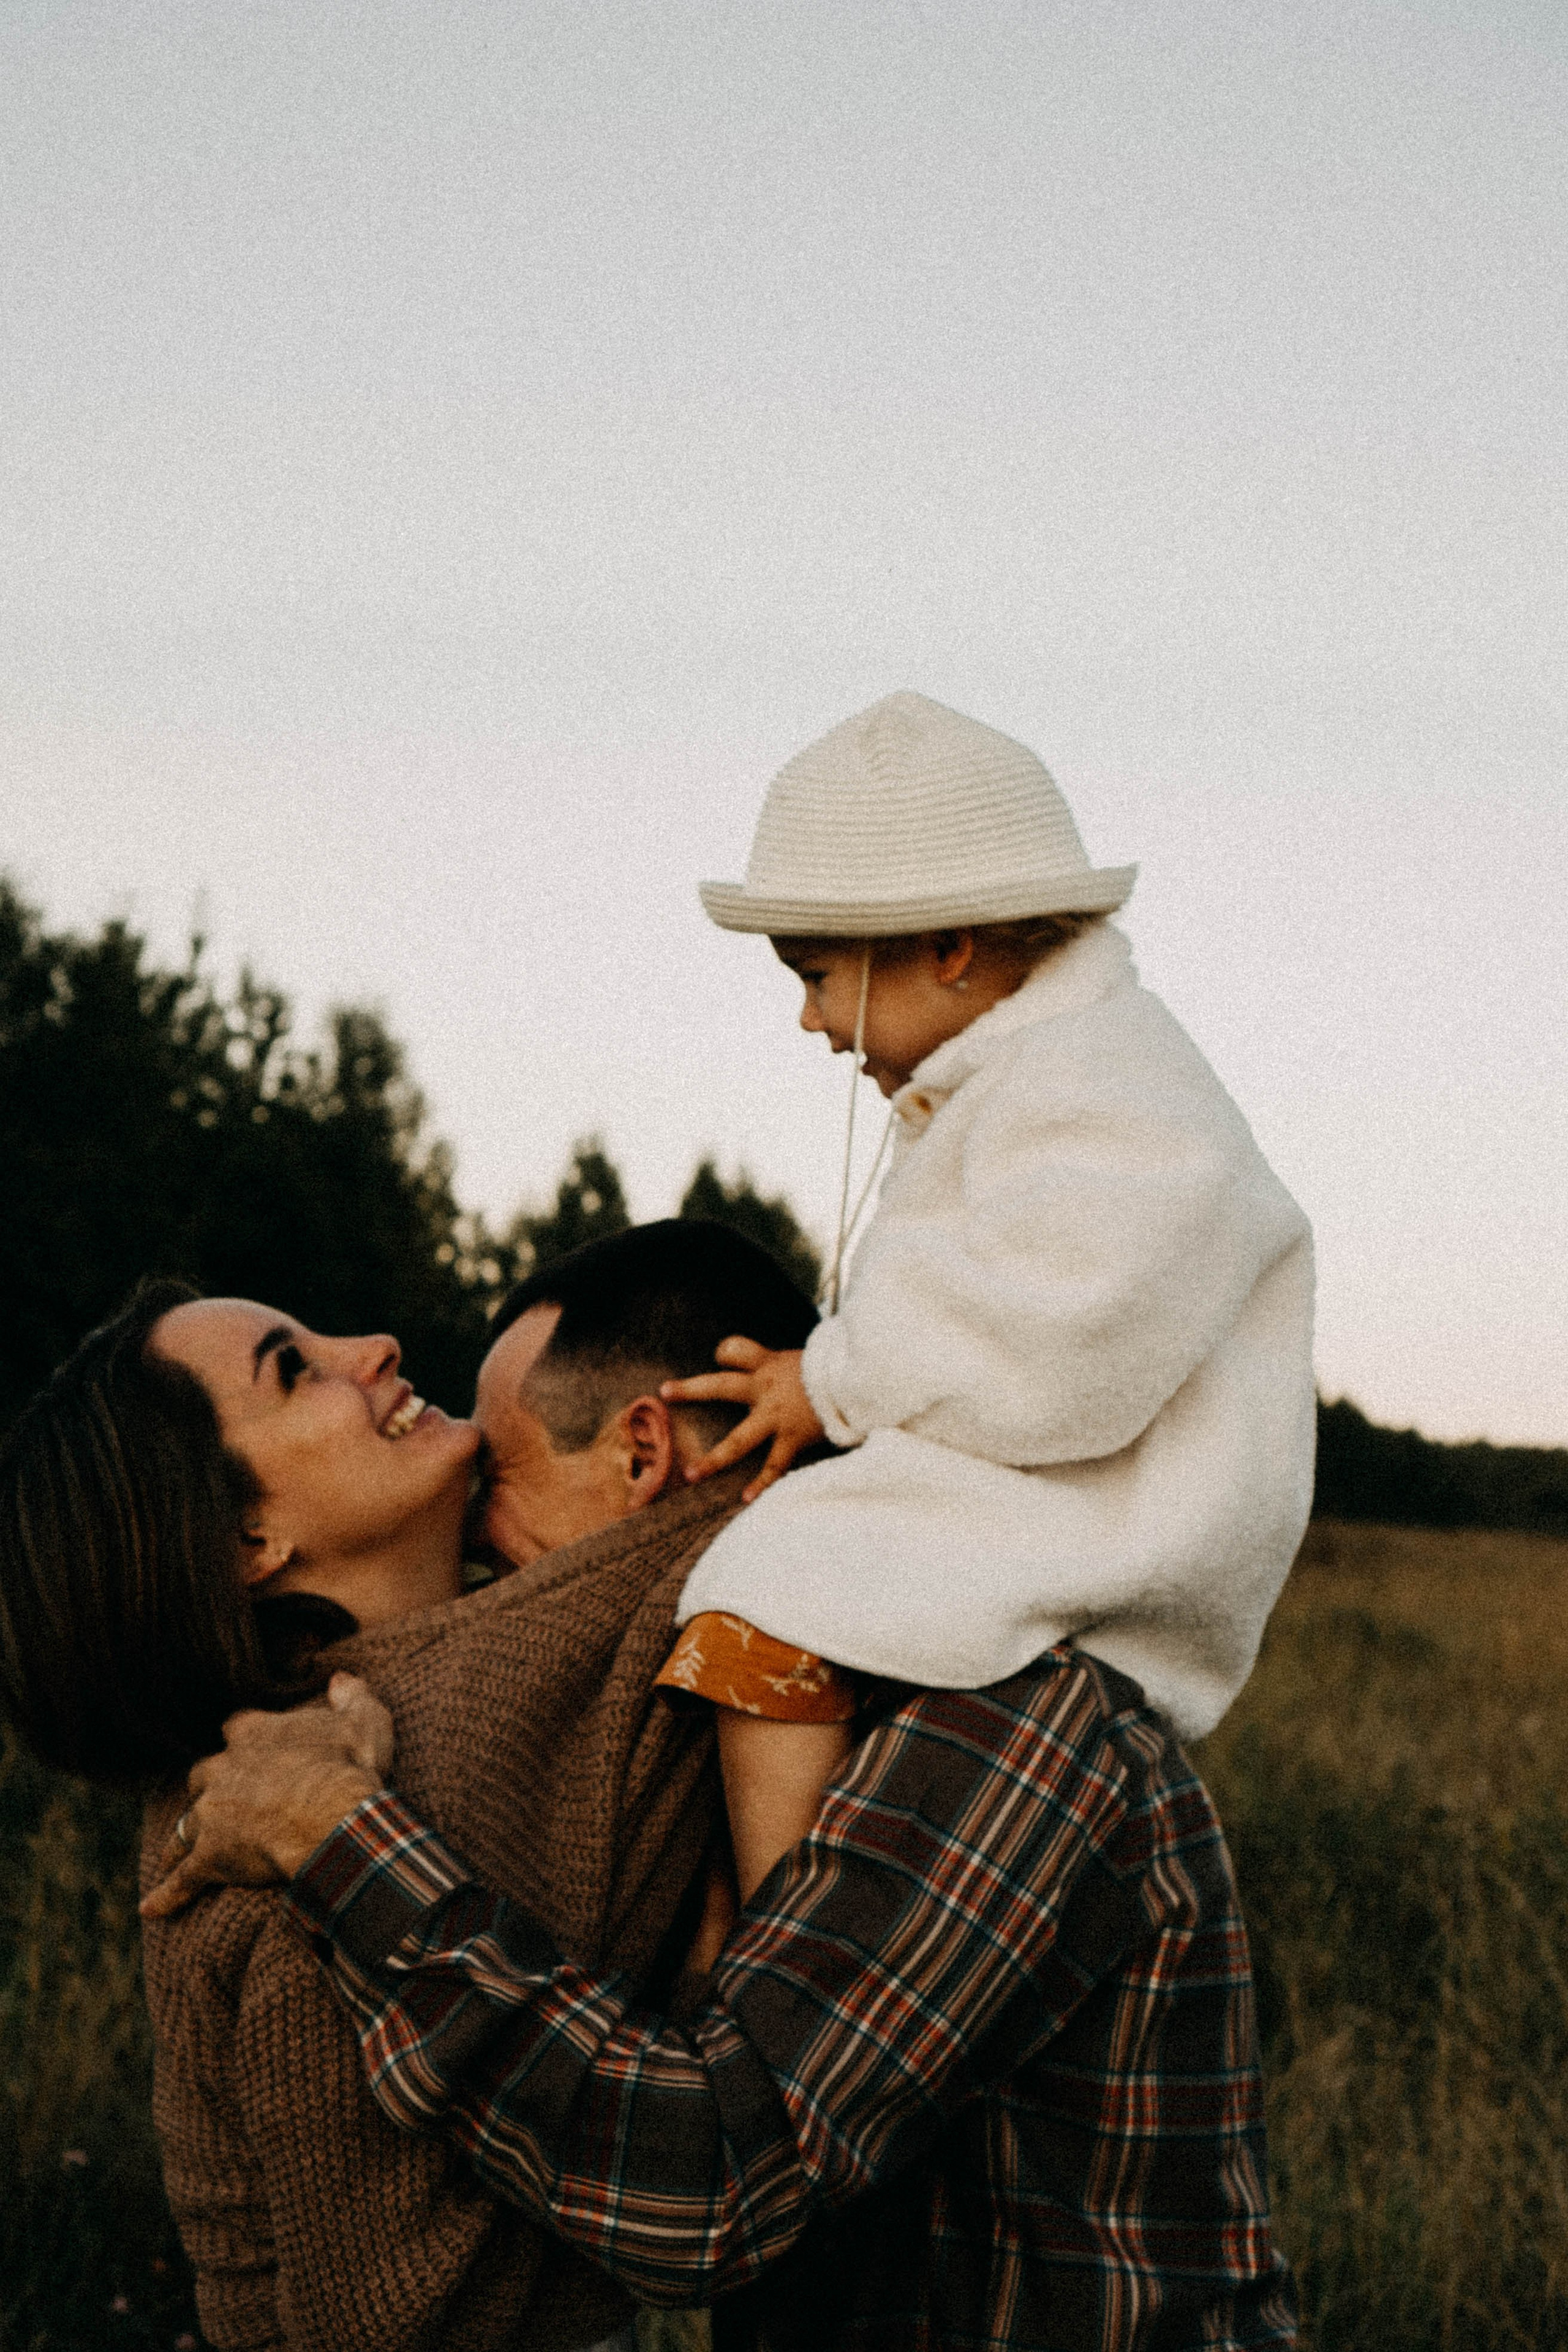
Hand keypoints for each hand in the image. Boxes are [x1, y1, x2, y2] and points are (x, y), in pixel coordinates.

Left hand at [139, 1674, 393, 1920]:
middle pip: (203, 1774)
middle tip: (218, 1800)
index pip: (237, 1726)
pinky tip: (150, 1909)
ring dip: (182, 1837)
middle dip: (208, 1786)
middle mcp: (223, 1768)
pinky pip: (183, 1878)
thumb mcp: (363, 1722)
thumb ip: (352, 1696)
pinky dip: (167, 1894)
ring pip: (186, 1825)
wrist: (333, 1817)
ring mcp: (212, 1813)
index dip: (245, 1738)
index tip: (251, 1746)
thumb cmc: (349, 1767)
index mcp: (254, 1733)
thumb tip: (341, 1678)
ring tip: (175, 1852)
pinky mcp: (210, 1856)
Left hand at [661, 1339, 823, 1502]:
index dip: (725, 1353)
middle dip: (692, 1390)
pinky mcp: (793, 1438)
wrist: (863, 1381)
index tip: (719, 1358)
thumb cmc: (839, 1370)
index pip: (735, 1350)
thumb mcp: (809, 1358)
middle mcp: (766, 1388)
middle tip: (666, 1392)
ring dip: (715, 1459)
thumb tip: (774, 1371)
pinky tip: (746, 1499)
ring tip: (692, 1475)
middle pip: (721, 1386)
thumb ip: (785, 1366)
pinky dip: (762, 1484)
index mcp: (769, 1365)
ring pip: (739, 1440)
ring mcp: (777, 1416)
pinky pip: (773, 1465)